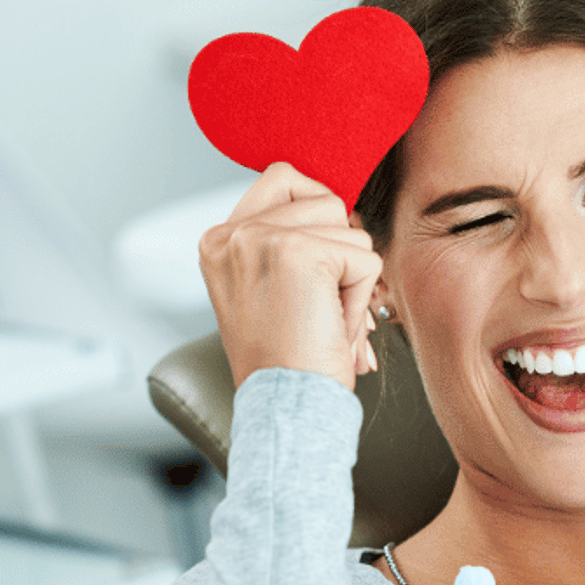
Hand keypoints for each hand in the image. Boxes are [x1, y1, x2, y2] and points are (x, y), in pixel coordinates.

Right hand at [197, 163, 383, 389]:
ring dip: (352, 282)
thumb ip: (290, 242)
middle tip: (318, 304)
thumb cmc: (287, 360)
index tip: (314, 270)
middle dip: (340, 254)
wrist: (284, 406)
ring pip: (352, 231)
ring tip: (321, 320)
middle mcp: (232, 233)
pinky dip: (360, 301)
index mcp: (218, 239)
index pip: (285, 178)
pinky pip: (366, 261)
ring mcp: (262, 239)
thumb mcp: (270, 290)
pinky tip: (332, 328)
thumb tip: (345, 209)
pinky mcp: (300, 254)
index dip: (319, 217)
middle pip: (326, 199)